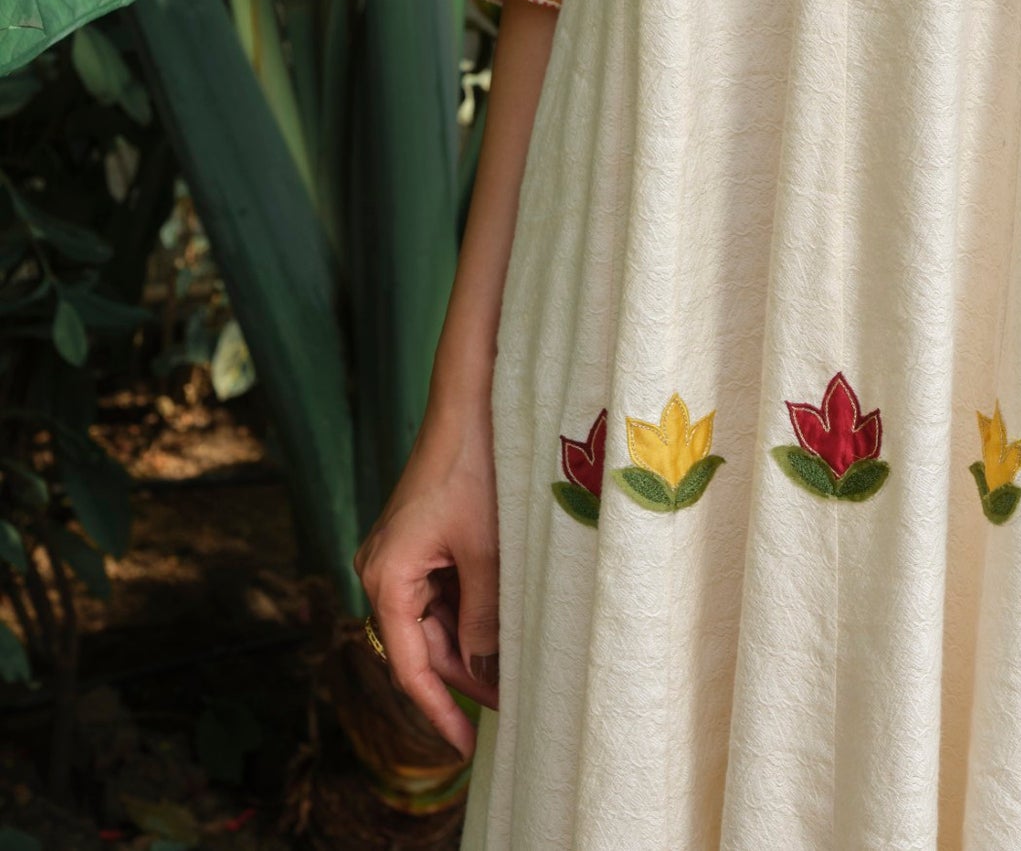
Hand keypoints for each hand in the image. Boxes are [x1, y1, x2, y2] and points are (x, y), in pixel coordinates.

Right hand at [354, 401, 500, 756]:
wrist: (468, 402)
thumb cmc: (475, 466)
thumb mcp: (487, 549)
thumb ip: (484, 613)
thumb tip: (483, 668)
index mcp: (386, 577)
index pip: (409, 665)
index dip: (438, 710)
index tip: (465, 746)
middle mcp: (381, 571)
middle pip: (420, 646)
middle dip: (462, 678)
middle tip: (509, 705)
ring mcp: (396, 556)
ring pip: (432, 621)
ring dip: (467, 645)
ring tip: (511, 671)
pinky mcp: (415, 542)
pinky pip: (438, 592)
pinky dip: (466, 613)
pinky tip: (498, 628)